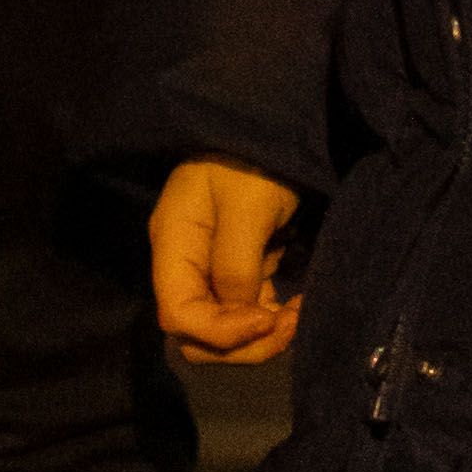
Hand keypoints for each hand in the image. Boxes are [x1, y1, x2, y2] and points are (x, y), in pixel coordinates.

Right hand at [152, 162, 303, 364]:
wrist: (268, 126)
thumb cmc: (252, 160)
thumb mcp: (247, 206)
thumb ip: (236, 264)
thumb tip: (240, 313)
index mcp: (173, 243)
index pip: (178, 314)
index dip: (219, 332)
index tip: (264, 320)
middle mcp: (184, 263)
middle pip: (196, 334)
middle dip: (242, 345)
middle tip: (288, 326)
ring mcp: (208, 268)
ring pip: (221, 332)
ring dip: (260, 338)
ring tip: (297, 318)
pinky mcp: (236, 267)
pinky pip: (243, 312)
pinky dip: (268, 321)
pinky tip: (296, 309)